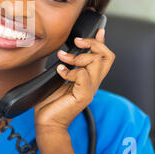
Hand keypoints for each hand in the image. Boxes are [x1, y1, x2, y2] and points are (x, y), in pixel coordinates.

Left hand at [33, 28, 115, 153]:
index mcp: (89, 78)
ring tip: (62, 58)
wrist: (47, 122)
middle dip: (93, 43)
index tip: (98, 30)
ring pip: (96, 63)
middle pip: (107, 56)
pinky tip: (59, 71)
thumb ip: (67, 64)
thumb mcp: (60, 77)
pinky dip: (69, 70)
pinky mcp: (82, 97)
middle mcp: (92, 83)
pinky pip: (82, 75)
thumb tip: (65, 49)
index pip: (105, 57)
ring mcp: (89, 90)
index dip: (103, 42)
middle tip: (77, 41)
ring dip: (77, 56)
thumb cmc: (50, 101)